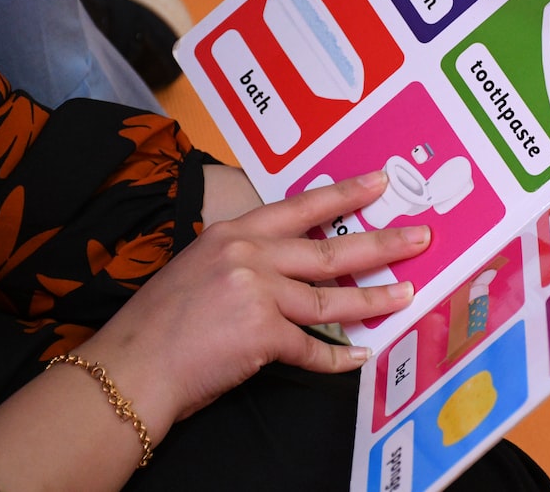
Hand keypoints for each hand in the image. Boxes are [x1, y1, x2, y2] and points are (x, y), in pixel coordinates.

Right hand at [75, 170, 427, 440]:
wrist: (129, 366)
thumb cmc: (160, 322)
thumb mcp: (200, 267)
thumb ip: (245, 259)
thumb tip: (289, 266)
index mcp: (234, 233)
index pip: (300, 207)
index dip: (344, 195)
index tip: (378, 183)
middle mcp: (249, 255)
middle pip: (330, 251)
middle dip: (382, 244)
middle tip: (420, 237)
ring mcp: (257, 292)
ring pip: (331, 299)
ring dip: (374, 301)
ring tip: (406, 294)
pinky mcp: (263, 333)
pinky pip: (312, 349)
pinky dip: (337, 359)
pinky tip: (359, 359)